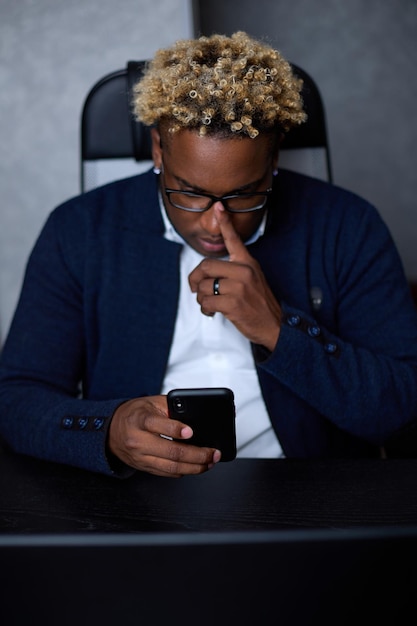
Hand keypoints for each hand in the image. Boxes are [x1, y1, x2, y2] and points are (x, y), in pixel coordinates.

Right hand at [108, 395, 220, 476]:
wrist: (111, 431)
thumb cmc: (135, 414)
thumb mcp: (151, 402)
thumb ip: (171, 406)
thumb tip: (195, 414)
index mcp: (140, 419)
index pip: (158, 425)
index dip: (176, 430)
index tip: (190, 432)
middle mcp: (138, 440)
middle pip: (170, 451)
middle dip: (196, 455)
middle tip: (212, 453)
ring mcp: (141, 457)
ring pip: (171, 467)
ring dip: (194, 467)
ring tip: (209, 463)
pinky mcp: (144, 467)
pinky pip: (166, 473)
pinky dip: (184, 471)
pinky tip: (195, 467)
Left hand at [188, 205, 281, 350]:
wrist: (274, 325)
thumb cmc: (260, 304)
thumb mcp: (253, 279)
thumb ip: (235, 271)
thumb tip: (207, 273)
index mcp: (248, 263)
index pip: (234, 240)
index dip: (225, 223)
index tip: (218, 207)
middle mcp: (244, 271)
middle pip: (206, 266)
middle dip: (195, 279)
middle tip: (195, 288)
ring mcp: (239, 287)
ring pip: (204, 287)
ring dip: (202, 298)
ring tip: (209, 304)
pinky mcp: (233, 303)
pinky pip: (206, 302)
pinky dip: (205, 309)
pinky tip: (212, 312)